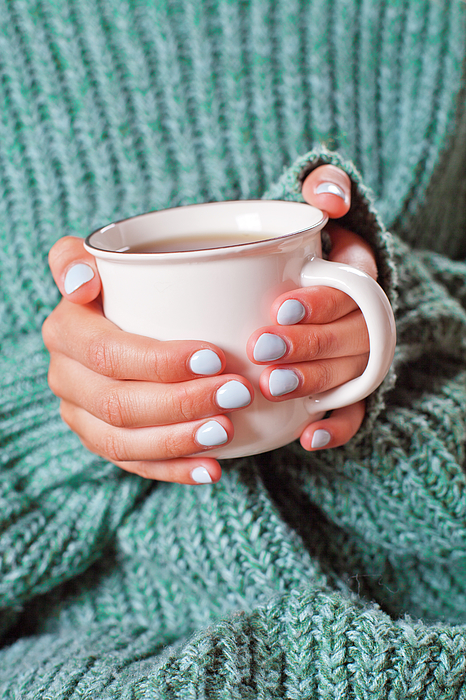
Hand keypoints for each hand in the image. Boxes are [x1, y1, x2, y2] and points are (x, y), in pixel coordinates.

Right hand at [43, 238, 254, 483]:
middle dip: (182, 403)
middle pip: (119, 403)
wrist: (119, 320)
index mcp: (64, 331)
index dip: (160, 361)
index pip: (109, 353)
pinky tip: (212, 468)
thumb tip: (82, 285)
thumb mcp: (102, 262)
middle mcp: (65, 377)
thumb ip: (77, 259)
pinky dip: (175, 470)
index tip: (216, 356)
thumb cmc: (124, 286)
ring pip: (123, 442)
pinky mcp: (100, 441)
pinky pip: (134, 466)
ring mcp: (80, 415)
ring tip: (227, 429)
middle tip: (237, 393)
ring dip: (179, 440)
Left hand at [248, 164, 377, 450]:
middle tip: (264, 349)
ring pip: (350, 375)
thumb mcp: (305, 206)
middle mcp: (365, 316)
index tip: (279, 306)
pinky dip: (337, 427)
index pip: (353, 288)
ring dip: (315, 383)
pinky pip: (354, 411)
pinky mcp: (348, 387)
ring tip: (272, 386)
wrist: (297, 279)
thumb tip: (333, 198)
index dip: (321, 302)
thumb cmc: (293, 244)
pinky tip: (309, 437)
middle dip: (309, 345)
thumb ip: (323, 186)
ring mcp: (358, 354)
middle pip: (350, 336)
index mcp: (358, 273)